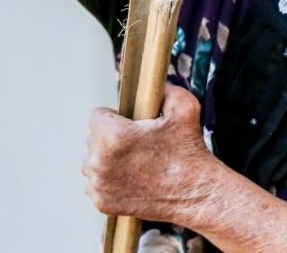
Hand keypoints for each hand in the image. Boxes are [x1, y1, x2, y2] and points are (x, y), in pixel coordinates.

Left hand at [82, 84, 219, 225]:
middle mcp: (100, 162)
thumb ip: (164, 89)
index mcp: (114, 136)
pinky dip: (108, 181)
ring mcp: (99, 185)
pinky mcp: (102, 203)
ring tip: (132, 161)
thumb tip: (153, 84)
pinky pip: (95, 184)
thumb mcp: (185, 108)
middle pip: (92, 139)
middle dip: (110, 139)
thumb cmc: (188, 151)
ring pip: (91, 162)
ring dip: (106, 159)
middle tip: (136, 145)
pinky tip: (130, 179)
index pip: (96, 116)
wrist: (195, 194)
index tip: (129, 124)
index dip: (114, 117)